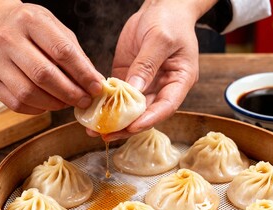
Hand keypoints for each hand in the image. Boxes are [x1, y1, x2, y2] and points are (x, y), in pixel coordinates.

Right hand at [0, 0, 103, 113]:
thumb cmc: (30, 28)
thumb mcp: (55, 29)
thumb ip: (76, 54)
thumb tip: (95, 82)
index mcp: (30, 20)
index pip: (62, 51)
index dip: (83, 74)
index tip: (97, 88)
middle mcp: (7, 38)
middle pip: (43, 75)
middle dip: (70, 93)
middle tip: (85, 101)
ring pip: (28, 93)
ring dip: (54, 104)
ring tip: (68, 103)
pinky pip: (16, 103)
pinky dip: (38, 108)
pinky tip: (48, 104)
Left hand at [89, 0, 216, 140]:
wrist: (161, 7)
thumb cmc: (170, 20)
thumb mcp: (160, 39)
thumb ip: (147, 64)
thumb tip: (134, 90)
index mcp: (179, 81)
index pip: (166, 106)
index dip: (149, 119)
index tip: (131, 127)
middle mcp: (162, 87)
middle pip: (146, 114)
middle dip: (126, 127)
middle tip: (106, 135)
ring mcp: (145, 84)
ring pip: (130, 109)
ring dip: (113, 120)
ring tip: (94, 129)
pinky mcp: (129, 77)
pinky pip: (118, 95)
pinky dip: (106, 104)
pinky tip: (92, 111)